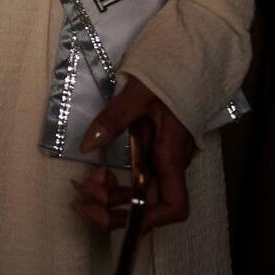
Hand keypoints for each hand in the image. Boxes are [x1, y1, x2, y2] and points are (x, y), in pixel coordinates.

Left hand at [72, 75, 194, 234]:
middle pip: (150, 204)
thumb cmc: (171, 71)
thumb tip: (87, 145)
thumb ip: (113, 118)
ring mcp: (166, 156)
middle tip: (82, 199)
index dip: (149, 221)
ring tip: (84, 188)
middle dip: (115, 210)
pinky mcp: (159, 148)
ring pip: (142, 191)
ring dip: (113, 197)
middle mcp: (172, 161)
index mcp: (171, 153)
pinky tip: (99, 173)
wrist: (192, 54)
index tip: (116, 215)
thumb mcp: (138, 92)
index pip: (174, 206)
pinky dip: (119, 181)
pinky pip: (140, 176)